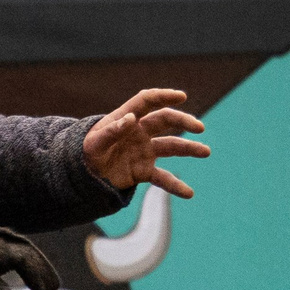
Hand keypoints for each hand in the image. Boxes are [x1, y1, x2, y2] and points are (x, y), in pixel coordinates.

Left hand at [83, 89, 210, 197]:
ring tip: (206, 151)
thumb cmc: (87, 152)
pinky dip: (176, 185)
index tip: (181, 97)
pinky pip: (163, 178)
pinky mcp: (144, 171)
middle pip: (165, 120)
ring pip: (171, 146)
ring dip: (189, 149)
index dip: (163, 96)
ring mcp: (144, 151)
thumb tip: (131, 120)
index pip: (147, 102)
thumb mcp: (94, 142)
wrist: (83, 174)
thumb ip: (112, 131)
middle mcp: (139, 132)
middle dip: (183, 121)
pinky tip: (189, 193)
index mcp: (126, 118)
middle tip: (199, 128)